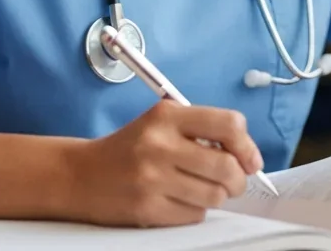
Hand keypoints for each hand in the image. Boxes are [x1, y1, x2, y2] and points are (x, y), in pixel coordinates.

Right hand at [64, 100, 263, 226]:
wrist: (80, 175)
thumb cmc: (130, 148)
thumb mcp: (161, 123)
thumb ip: (201, 130)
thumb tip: (247, 156)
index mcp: (167, 116)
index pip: (228, 124)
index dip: (247, 146)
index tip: (250, 160)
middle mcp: (159, 144)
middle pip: (227, 166)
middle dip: (238, 179)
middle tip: (233, 182)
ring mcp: (152, 178)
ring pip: (215, 195)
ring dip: (216, 196)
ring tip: (200, 189)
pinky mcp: (147, 208)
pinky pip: (194, 215)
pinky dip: (195, 211)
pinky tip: (178, 200)